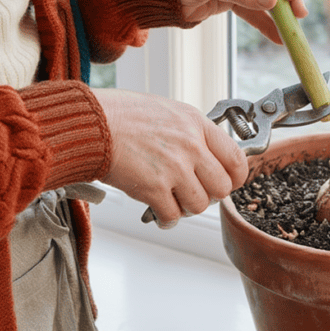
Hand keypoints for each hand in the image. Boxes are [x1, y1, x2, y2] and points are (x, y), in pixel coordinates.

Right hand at [91, 88, 247, 227]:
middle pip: (222, 188)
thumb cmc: (123, 114)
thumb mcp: (169, 111)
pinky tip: (159, 212)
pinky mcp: (153, 189)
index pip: (237, 158)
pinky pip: (173, 217)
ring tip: (173, 200)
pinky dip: (167, 220)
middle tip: (194, 192)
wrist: (92, 123)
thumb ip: (191, 132)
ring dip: (186, 207)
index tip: (228, 182)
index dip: (235, 177)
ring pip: (199, 205)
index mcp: (196, 124)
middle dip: (209, 195)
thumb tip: (208, 155)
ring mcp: (174, 168)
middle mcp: (191, 146)